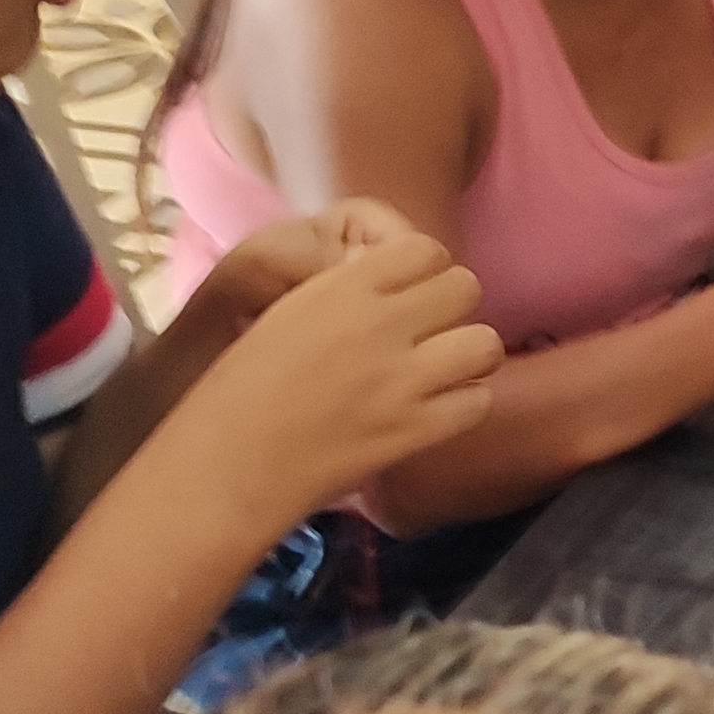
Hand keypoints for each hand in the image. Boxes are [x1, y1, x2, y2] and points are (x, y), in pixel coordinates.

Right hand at [161, 225, 501, 535]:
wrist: (228, 465)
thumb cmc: (240, 392)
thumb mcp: (286, 315)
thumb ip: (343, 293)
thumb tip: (388, 282)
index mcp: (341, 288)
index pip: (425, 248)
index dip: (426, 270)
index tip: (411, 293)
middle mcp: (379, 325)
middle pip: (465, 288)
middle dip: (453, 308)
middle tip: (431, 334)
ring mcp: (402, 379)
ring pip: (485, 343)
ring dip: (469, 355)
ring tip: (444, 372)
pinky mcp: (415, 430)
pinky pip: (477, 401)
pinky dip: (464, 405)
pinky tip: (436, 411)